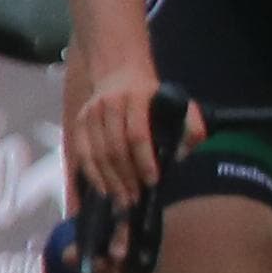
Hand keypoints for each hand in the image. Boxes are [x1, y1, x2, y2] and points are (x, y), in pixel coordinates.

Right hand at [70, 63, 178, 206]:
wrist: (119, 73)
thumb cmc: (152, 95)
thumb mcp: (179, 102)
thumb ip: (191, 126)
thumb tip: (181, 155)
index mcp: (136, 98)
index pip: (137, 135)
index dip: (144, 160)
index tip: (153, 181)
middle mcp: (109, 104)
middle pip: (115, 148)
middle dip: (126, 177)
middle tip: (136, 198)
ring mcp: (91, 113)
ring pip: (97, 154)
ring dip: (110, 180)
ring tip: (123, 199)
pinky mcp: (80, 121)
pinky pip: (82, 153)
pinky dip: (92, 174)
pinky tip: (104, 189)